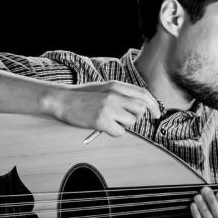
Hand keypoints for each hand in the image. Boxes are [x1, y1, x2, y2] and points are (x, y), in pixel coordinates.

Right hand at [45, 81, 160, 136]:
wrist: (61, 100)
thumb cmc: (82, 96)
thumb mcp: (103, 88)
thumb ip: (121, 93)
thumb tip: (141, 105)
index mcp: (115, 85)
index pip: (143, 94)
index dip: (153, 105)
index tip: (156, 114)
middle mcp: (114, 95)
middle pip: (141, 108)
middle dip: (140, 116)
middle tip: (130, 120)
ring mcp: (108, 108)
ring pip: (132, 121)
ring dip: (124, 124)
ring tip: (109, 120)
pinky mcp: (101, 121)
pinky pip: (120, 132)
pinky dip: (115, 132)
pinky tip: (103, 126)